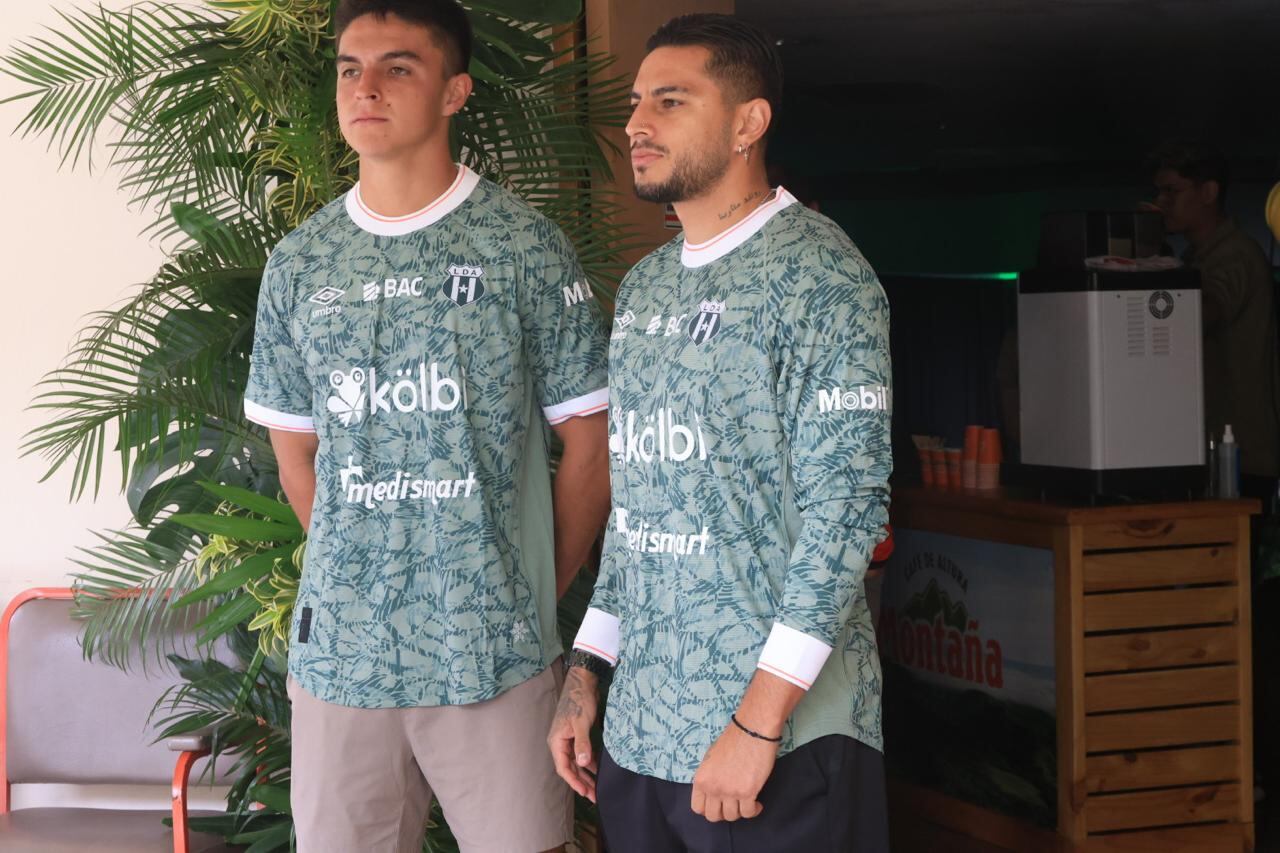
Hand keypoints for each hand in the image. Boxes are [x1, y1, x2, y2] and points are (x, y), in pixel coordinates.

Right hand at [547, 666, 599, 801]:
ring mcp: (568, 739)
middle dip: (582, 782)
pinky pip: (582, 753)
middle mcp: (560, 742)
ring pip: (576, 762)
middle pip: (570, 767)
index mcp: (557, 741)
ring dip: (586, 774)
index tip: (585, 792)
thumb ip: (582, 744)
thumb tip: (583, 764)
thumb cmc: (579, 700)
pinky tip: (598, 770)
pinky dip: (590, 762)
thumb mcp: (581, 723)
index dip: (574, 781)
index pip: (563, 767)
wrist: (582, 682)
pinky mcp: (577, 735)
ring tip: (597, 787)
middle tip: (595, 795)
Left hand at [690, 719, 778, 821]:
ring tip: (746, 802)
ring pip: (732, 817)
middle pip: (713, 816)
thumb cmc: (732, 740)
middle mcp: (713, 788)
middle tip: (733, 804)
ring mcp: (730, 792)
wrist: (751, 730)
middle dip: (724, 813)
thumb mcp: (710, 759)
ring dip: (740, 811)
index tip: (718, 805)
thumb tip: (713, 791)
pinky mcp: (748, 792)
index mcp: (701, 779)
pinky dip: (754, 811)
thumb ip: (709, 778)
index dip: (709, 809)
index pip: (697, 808)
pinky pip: (748, 813)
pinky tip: (757, 803)